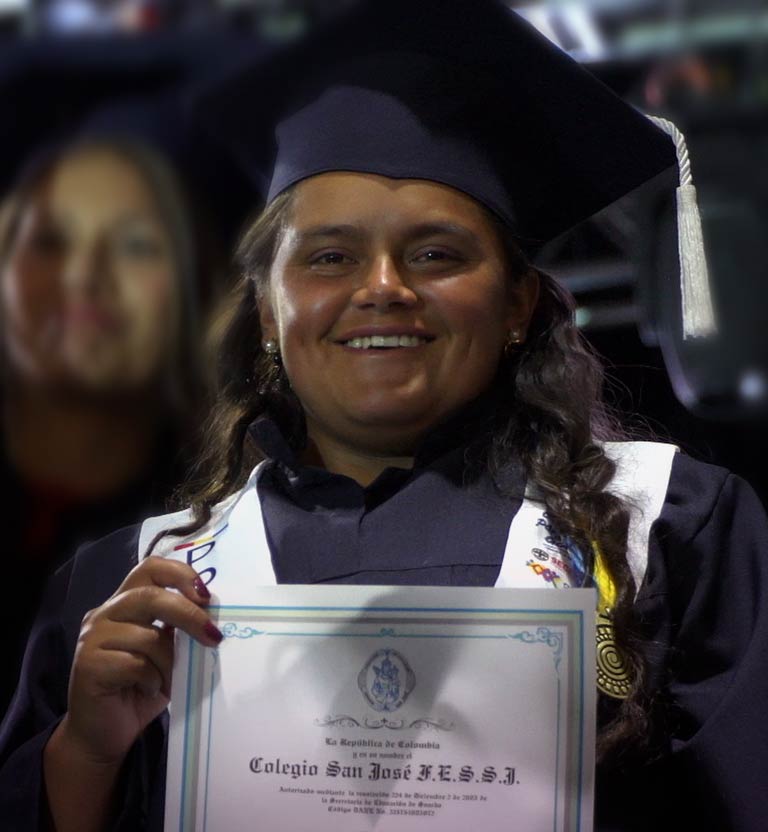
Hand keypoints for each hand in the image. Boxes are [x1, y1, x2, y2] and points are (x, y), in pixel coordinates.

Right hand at [60, 557, 221, 763]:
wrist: (101, 736)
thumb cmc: (141, 689)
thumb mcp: (167, 654)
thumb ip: (179, 630)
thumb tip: (213, 615)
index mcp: (125, 603)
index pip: (151, 568)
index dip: (181, 575)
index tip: (207, 597)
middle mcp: (104, 613)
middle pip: (150, 595)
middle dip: (188, 614)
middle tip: (212, 637)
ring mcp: (92, 638)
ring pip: (147, 636)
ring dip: (169, 662)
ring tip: (169, 680)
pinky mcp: (87, 664)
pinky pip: (135, 664)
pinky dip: (152, 680)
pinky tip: (148, 690)